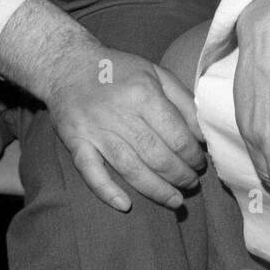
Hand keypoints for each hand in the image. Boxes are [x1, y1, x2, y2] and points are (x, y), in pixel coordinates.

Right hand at [46, 38, 205, 210]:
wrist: (68, 64)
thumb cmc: (118, 69)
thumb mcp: (155, 72)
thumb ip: (182, 100)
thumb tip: (202, 133)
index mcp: (143, 93)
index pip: (176, 134)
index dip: (192, 154)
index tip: (200, 163)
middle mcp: (120, 113)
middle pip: (156, 154)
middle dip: (179, 174)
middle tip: (192, 183)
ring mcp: (96, 130)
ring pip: (130, 168)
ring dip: (155, 189)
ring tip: (175, 200)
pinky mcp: (76, 142)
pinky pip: (90, 171)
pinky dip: (106, 190)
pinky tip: (125, 205)